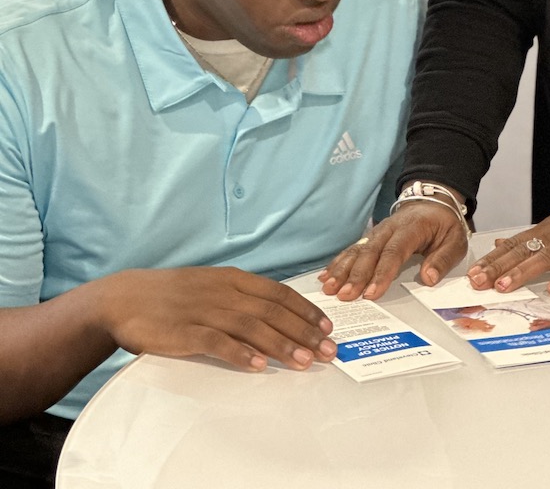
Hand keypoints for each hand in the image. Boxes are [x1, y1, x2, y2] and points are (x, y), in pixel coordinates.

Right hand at [96, 266, 336, 370]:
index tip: (327, 326)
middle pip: (273, 311)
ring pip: (252, 327)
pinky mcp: (185, 331)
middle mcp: (224, 292)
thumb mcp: (211, 284)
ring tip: (305, 361)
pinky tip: (259, 365)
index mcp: (232, 278)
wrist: (125, 298)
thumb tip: (275, 311)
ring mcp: (205, 310)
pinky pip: (218, 342)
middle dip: (304, 331)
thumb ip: (240, 295)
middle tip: (329, 350)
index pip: (278, 292)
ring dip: (282, 345)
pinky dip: (240, 353)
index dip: (305, 310)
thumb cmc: (173, 294)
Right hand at [317, 203, 469, 300]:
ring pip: (357, 250)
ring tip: (328, 288)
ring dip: (342, 269)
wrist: (434, 201)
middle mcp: (389, 228)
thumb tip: (428, 279)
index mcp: (412, 228)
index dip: (381, 273)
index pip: (394, 252)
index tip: (370, 293)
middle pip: (370, 252)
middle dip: (355, 275)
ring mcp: (377, 231)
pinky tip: (325, 276)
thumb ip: (442, 260)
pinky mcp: (371, 236)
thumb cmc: (444, 224)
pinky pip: (353, 249)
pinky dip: (338, 262)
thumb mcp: (455, 241)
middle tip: (343, 295)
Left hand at [466, 196, 549, 295]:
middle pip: (526, 250)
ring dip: (524, 272)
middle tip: (478, 281)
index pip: (517, 243)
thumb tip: (504, 242)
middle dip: (500, 266)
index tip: (474, 272)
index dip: (494, 258)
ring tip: (504, 285)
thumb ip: (535, 236)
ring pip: (548, 257)